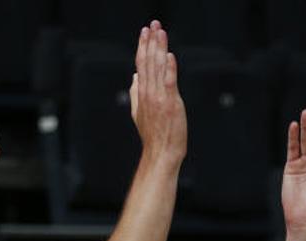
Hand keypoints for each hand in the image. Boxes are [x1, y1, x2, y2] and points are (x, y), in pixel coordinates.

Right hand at [129, 19, 186, 165]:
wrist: (161, 152)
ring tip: (160, 32)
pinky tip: (169, 55)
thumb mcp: (140, 112)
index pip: (141, 64)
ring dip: (159, 48)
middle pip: (148, 61)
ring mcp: (159, 97)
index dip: (142, 46)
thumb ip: (136, 93)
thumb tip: (134, 77)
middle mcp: (148, 92)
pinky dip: (169, 68)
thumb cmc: (154, 135)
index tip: (144, 32)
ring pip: (158, 68)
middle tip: (153, 24)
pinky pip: (169, 82)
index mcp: (142, 93)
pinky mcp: (170, 103)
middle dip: (150, 41)